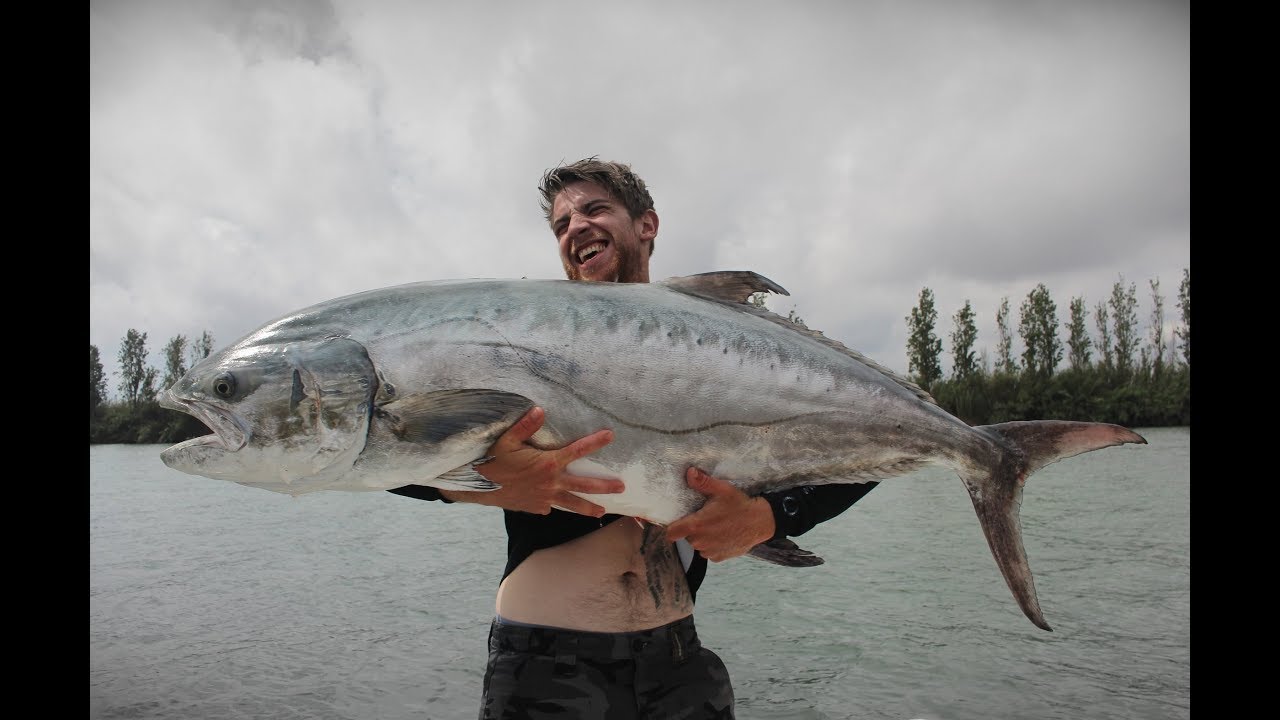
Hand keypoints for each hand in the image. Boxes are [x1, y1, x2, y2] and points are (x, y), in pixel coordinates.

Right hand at [441, 406, 622, 515]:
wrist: (476, 487)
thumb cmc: (491, 460)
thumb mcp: (506, 439)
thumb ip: (525, 425)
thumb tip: (540, 410)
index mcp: (548, 463)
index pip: (578, 451)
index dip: (595, 442)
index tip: (611, 436)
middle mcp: (550, 483)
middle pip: (584, 485)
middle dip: (604, 485)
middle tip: (622, 487)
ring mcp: (544, 498)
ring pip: (571, 504)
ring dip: (588, 507)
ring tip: (602, 512)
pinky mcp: (535, 507)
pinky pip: (550, 507)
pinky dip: (555, 505)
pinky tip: (558, 505)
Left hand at [664, 467, 775, 561]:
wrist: (761, 522)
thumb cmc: (740, 505)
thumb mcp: (722, 489)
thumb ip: (703, 482)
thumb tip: (689, 473)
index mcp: (697, 525)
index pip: (671, 533)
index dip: (672, 528)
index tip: (678, 522)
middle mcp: (700, 542)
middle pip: (687, 536)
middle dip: (694, 528)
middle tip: (707, 517)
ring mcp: (710, 551)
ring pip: (699, 544)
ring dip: (704, 537)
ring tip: (718, 526)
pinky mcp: (719, 557)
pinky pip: (710, 551)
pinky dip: (714, 545)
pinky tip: (724, 534)